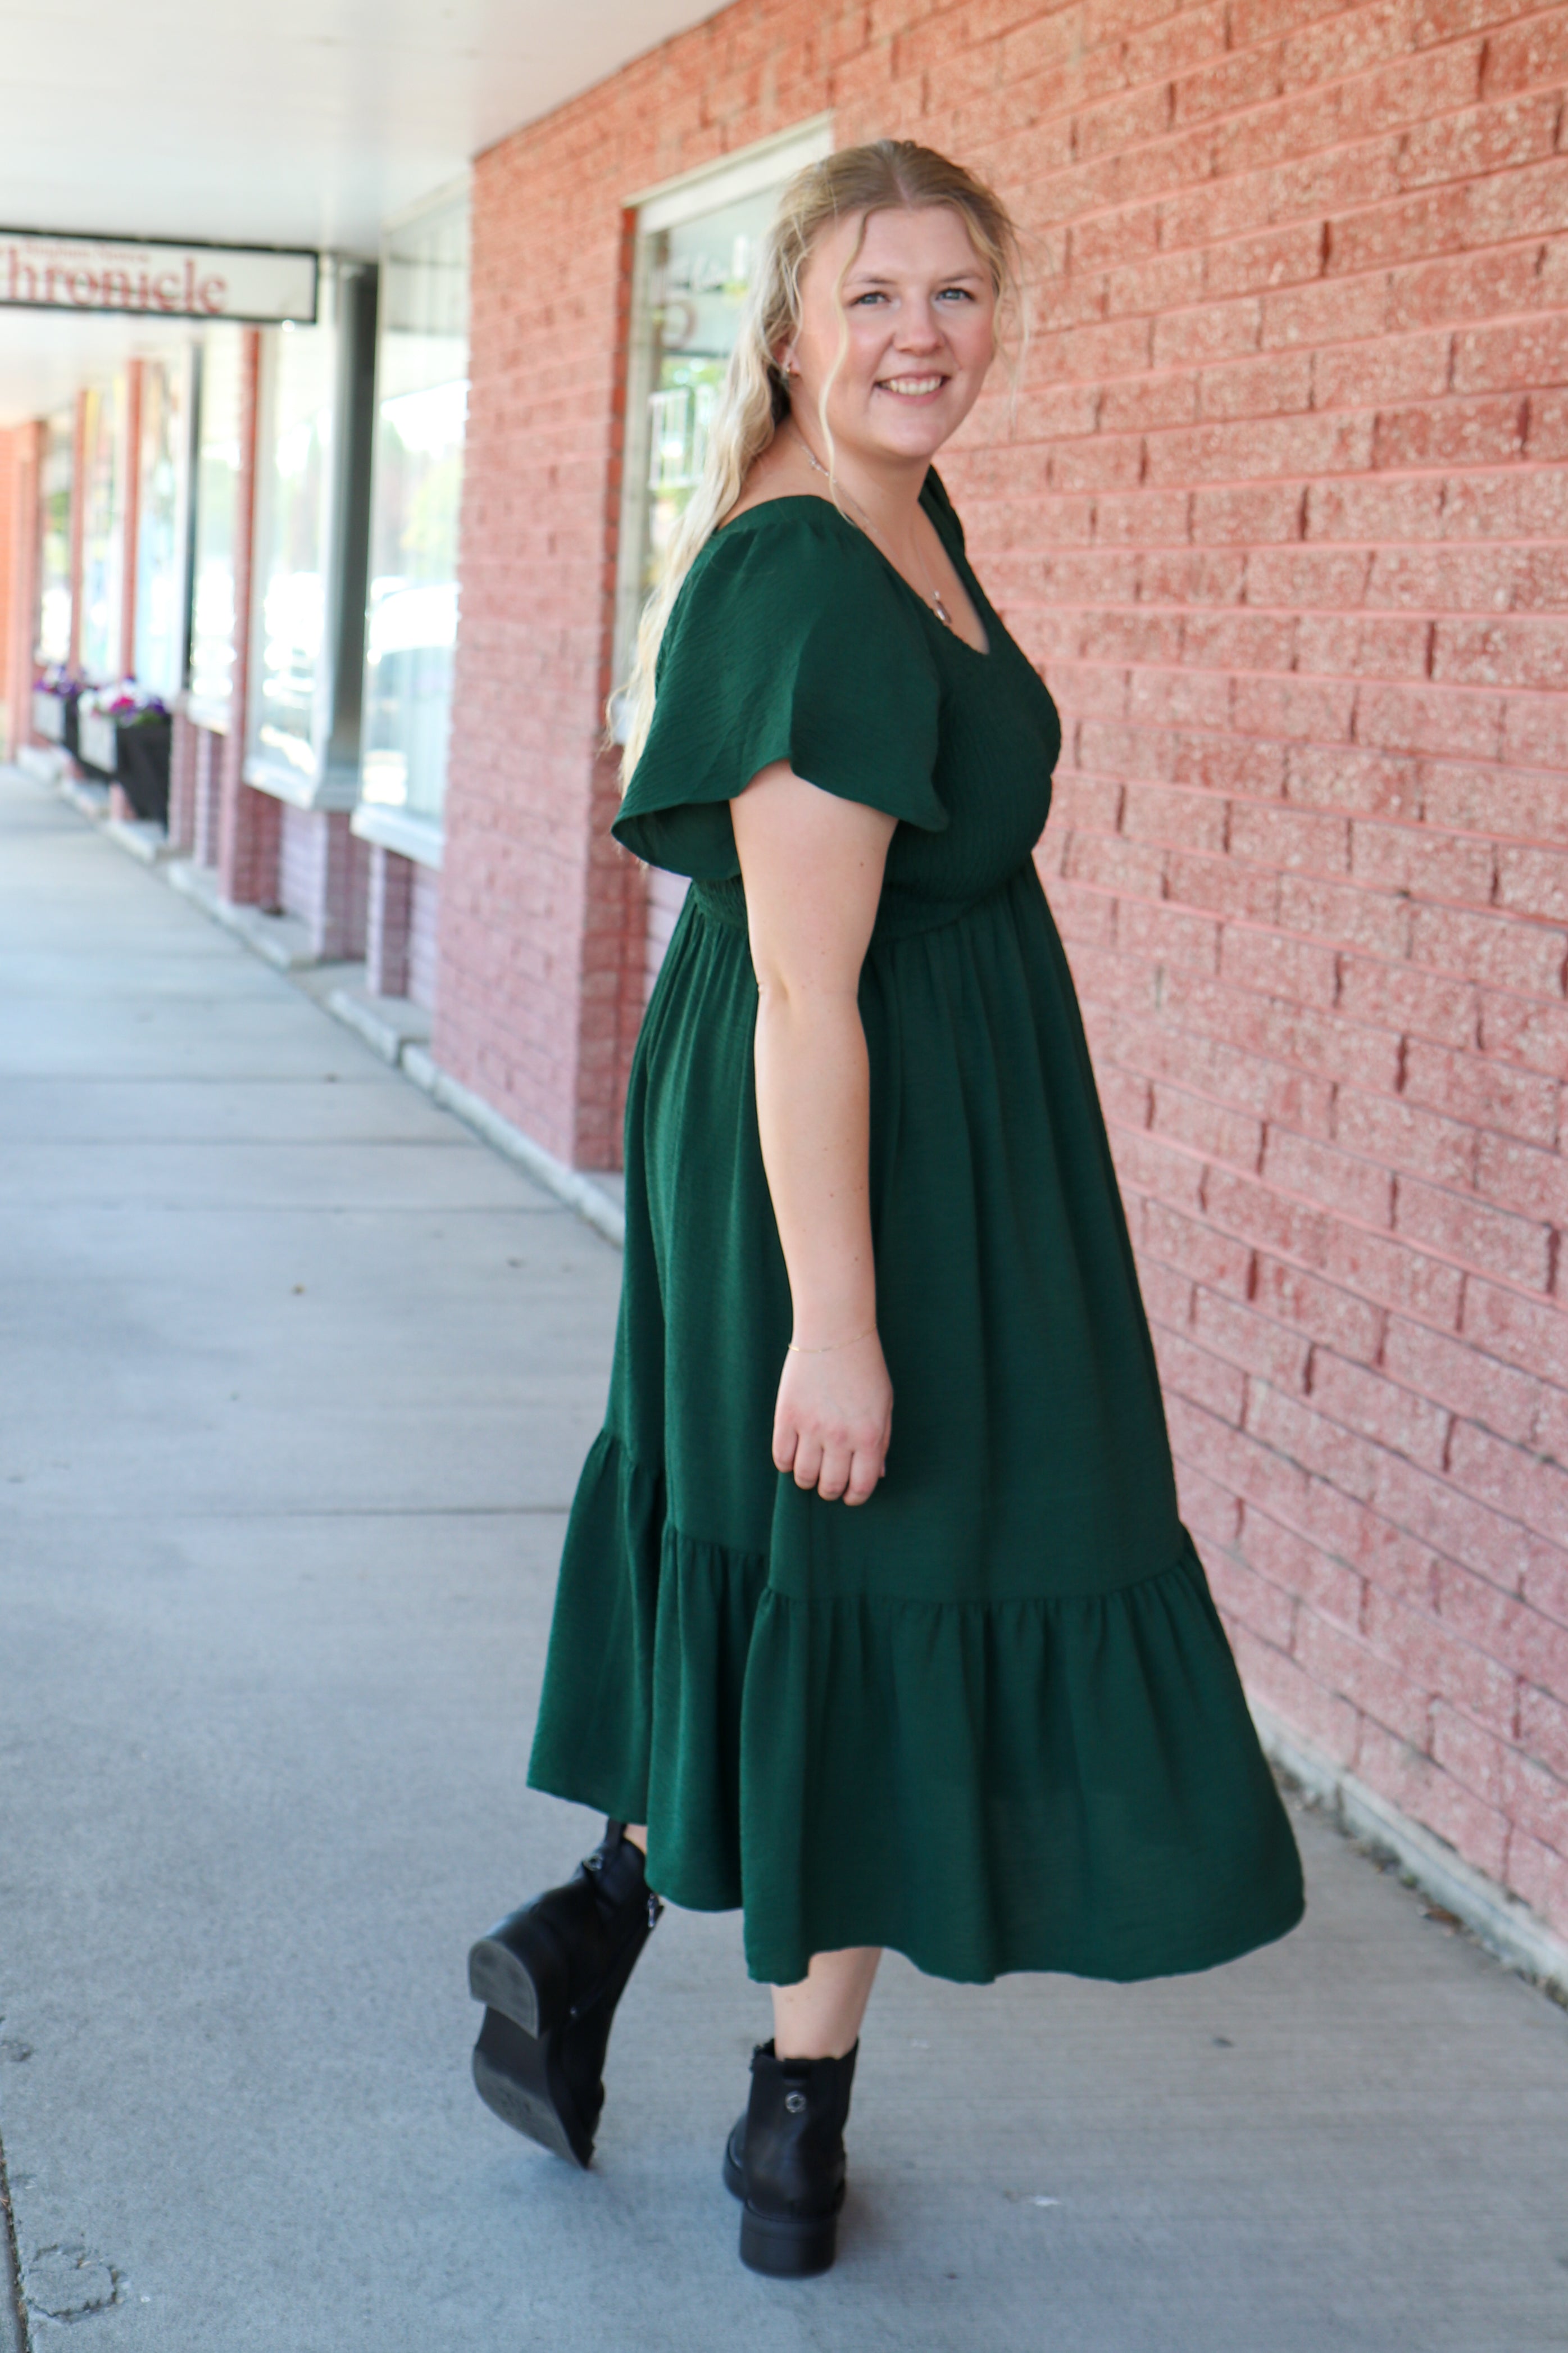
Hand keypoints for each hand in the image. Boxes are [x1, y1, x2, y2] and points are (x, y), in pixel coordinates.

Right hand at [772, 1331, 891, 1505]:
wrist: (834, 1333)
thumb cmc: (865, 1369)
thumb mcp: (884, 1406)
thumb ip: (881, 1443)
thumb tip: (877, 1475)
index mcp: (869, 1436)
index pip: (861, 1486)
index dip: (854, 1497)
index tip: (849, 1495)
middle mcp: (840, 1437)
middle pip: (830, 1486)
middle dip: (829, 1490)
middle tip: (828, 1482)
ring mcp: (811, 1427)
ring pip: (803, 1476)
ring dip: (806, 1479)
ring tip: (810, 1469)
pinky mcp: (786, 1416)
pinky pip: (781, 1456)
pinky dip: (786, 1463)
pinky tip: (793, 1454)